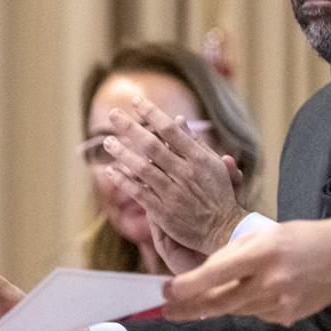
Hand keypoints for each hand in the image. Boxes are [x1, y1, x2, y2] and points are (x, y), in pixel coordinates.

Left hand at [101, 100, 249, 257]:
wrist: (223, 230)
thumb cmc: (218, 193)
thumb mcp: (213, 164)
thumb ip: (194, 142)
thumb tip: (178, 119)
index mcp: (198, 159)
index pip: (171, 130)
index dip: (152, 113)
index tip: (137, 101)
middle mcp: (185, 173)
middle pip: (152, 146)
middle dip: (131, 128)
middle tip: (113, 114)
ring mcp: (173, 193)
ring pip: (142, 168)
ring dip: (122, 153)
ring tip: (107, 141)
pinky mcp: (163, 211)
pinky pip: (138, 192)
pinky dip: (123, 181)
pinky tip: (110, 170)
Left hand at [161, 214, 330, 323]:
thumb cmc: (300, 239)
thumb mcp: (264, 234)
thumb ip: (233, 254)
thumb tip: (203, 275)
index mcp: (262, 253)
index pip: (216, 273)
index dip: (188, 286)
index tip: (167, 291)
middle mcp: (269, 281)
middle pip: (219, 302)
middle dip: (188, 308)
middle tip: (167, 310)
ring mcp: (279, 303)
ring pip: (234, 310)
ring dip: (213, 307)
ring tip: (193, 305)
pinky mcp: (286, 316)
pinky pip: (254, 314)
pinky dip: (245, 306)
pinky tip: (252, 294)